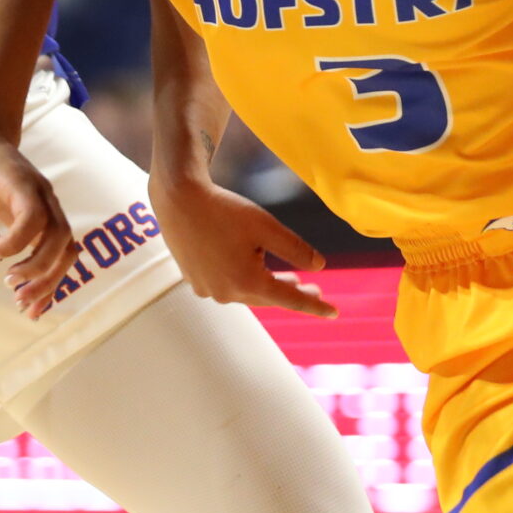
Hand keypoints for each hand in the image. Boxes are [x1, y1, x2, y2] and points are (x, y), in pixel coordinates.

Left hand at [0, 118, 75, 317]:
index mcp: (21, 179)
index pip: (33, 217)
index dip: (15, 242)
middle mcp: (43, 193)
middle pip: (59, 236)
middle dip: (39, 268)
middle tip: (9, 286)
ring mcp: (49, 205)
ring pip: (66, 247)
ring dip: (50, 279)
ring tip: (25, 305)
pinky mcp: (45, 217)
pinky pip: (59, 251)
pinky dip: (52, 279)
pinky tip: (35, 303)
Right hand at [149, 172, 338, 317]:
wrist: (178, 200)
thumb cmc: (224, 210)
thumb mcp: (267, 226)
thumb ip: (295, 249)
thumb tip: (319, 267)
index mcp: (247, 281)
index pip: (290, 299)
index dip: (314, 306)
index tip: (334, 312)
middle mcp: (226, 293)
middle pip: (267, 297)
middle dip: (292, 293)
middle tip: (314, 290)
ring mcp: (207, 290)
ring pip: (247, 292)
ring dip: (267, 285)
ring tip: (285, 279)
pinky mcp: (195, 282)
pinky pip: (227, 286)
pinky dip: (243, 279)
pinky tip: (249, 267)